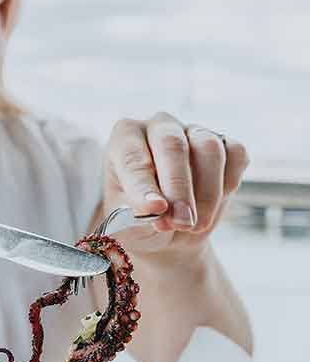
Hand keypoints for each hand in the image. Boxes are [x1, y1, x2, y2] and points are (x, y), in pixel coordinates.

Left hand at [103, 111, 249, 260]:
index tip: (155, 209)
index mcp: (125, 140)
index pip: (131, 156)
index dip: (144, 184)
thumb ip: (137, 215)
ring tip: (194, 226)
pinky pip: (236, 156)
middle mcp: (159, 128)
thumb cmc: (139, 223)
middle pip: (173, 145)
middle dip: (179, 189)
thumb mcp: (128, 226)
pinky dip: (228, 186)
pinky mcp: (225, 144)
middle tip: (181, 222)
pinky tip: (212, 209)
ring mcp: (194, 132)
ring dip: (206, 194)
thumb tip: (159, 207)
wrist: (167, 233)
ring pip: (209, 150)